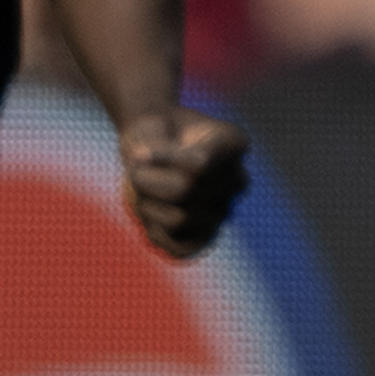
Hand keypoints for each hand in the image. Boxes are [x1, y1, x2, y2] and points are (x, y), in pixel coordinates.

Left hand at [118, 103, 249, 259]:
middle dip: (148, 181)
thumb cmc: (153, 134)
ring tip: (142, 193)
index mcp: (233, 145)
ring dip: (147, 205)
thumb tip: (149, 177)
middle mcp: (236, 179)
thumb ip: (153, 152)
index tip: (143, 152)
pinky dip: (157, 234)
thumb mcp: (148, 126)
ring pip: (179, 219)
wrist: (154, 146)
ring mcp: (223, 209)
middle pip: (184, 190)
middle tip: (138, 171)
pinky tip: (149, 218)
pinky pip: (182, 248)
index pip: (199, 165)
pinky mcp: (205, 235)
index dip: (163, 160)